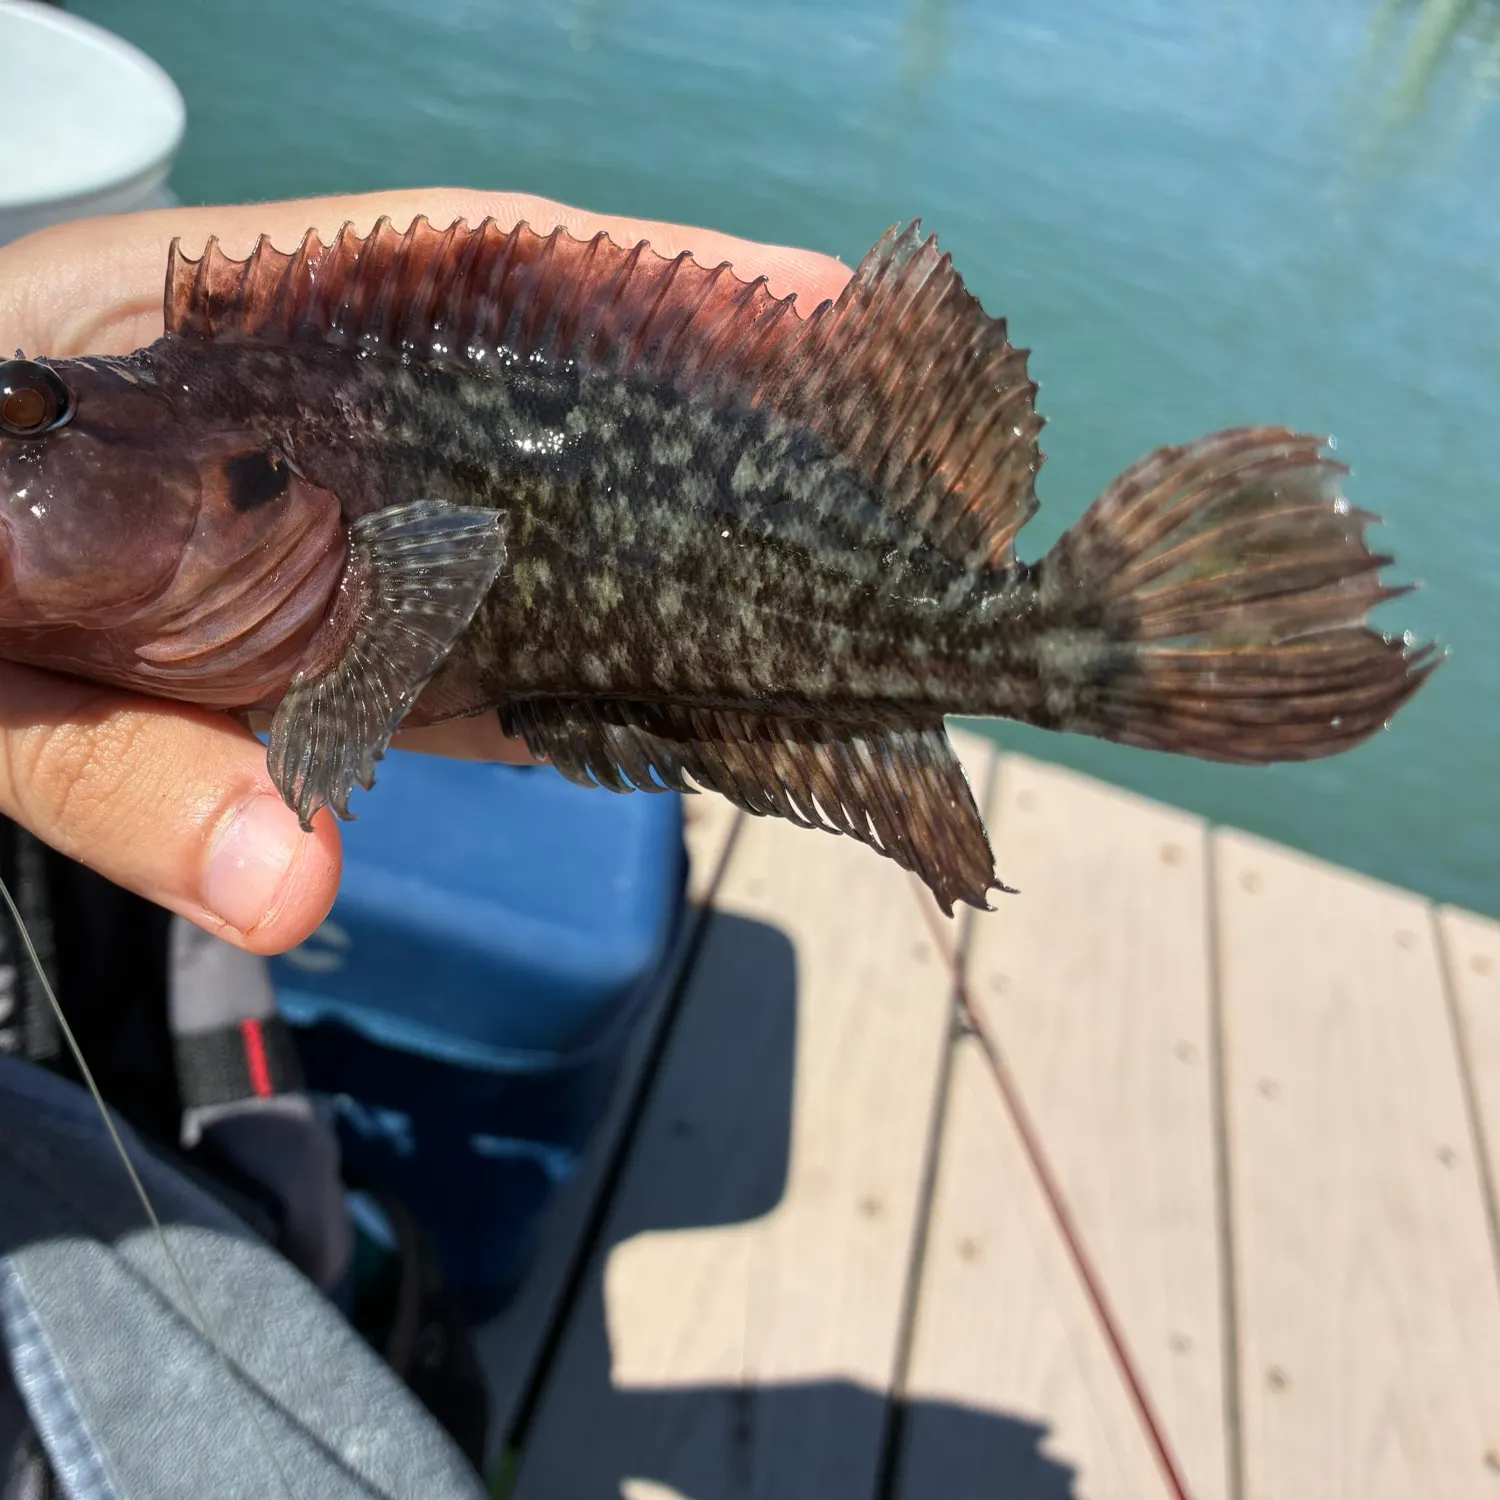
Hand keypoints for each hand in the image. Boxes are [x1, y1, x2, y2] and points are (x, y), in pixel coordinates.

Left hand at [0, 189, 851, 952]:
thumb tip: (297, 885)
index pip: (464, 281)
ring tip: (845, 591)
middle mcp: (307, 444)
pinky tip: (694, 703)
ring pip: (539, 544)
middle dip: (717, 440)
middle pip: (546, 415)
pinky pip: (477, 662)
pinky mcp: (325, 656)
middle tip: (901, 474)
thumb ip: (104, 757)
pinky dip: (578, 686)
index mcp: (208, 356)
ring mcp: (331, 552)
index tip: (821, 309)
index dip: (651, 289)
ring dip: (679, 571)